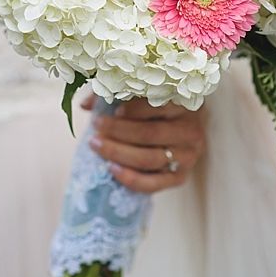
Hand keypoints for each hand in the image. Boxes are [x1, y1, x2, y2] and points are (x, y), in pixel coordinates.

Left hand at [81, 92, 205, 193]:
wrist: (184, 127)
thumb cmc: (157, 105)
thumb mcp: (142, 93)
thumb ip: (115, 93)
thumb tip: (85, 105)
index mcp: (184, 105)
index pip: (158, 106)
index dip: (134, 109)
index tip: (113, 109)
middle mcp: (190, 131)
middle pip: (150, 134)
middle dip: (118, 131)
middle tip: (96, 127)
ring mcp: (187, 156)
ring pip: (150, 159)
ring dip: (118, 153)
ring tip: (96, 144)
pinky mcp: (181, 177)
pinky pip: (154, 183)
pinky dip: (131, 179)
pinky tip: (112, 169)